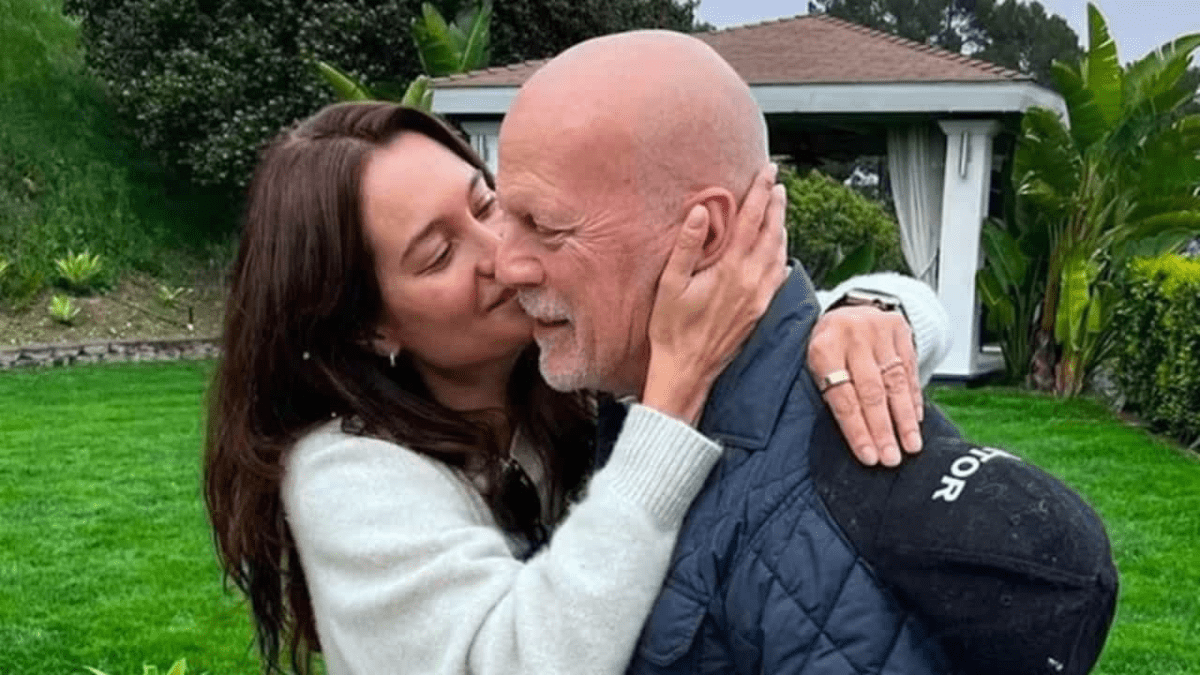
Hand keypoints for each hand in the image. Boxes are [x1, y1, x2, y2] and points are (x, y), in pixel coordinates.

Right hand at [643, 164, 787, 423]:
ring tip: (780, 208)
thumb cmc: (672, 328)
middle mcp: (751, 281)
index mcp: (730, 269)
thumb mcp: (670, 284)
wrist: (687, 370)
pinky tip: (779, 249)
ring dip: (781, 227)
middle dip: (775, 205)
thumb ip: (688, 245)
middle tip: (778, 183)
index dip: (760, 193)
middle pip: (771, 233)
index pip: (751, 221)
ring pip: (779, 253)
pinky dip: (781, 253)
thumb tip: (701, 210)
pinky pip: (778, 274)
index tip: (767, 172)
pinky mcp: (760, 310)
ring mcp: (759, 296)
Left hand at [808, 306, 922, 465]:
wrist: (846, 308)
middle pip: (871, 391)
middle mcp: (853, 336)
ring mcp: (879, 330)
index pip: (843, 397)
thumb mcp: (812, 363)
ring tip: (911, 445)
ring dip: (905, 418)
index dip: (857, 430)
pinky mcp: (900, 330)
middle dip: (883, 429)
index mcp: (823, 347)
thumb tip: (852, 438)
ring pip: (895, 382)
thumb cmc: (828, 344)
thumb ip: (827, 392)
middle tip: (891, 458)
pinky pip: (910, 369)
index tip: (869, 456)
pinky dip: (913, 398)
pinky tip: (916, 420)